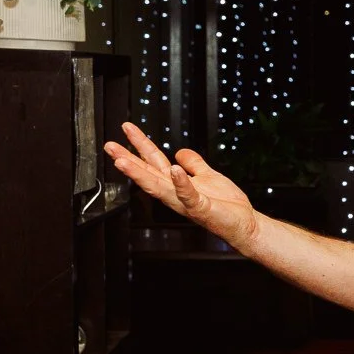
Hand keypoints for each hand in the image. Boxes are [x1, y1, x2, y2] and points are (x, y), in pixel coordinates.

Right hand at [104, 122, 261, 249]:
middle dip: (128, 159)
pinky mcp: (201, 208)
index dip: (140, 145)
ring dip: (140, 174)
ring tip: (123, 160)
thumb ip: (194, 164)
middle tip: (110, 146)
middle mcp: (175, 193)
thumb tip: (180, 152)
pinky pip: (188, 194)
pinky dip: (181, 183)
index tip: (127, 129)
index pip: (154, 161)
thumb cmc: (227, 205)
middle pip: (148, 173)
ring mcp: (186, 202)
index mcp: (176, 183)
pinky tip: (175, 169)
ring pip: (158, 186)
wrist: (244, 224)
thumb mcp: (208, 176)